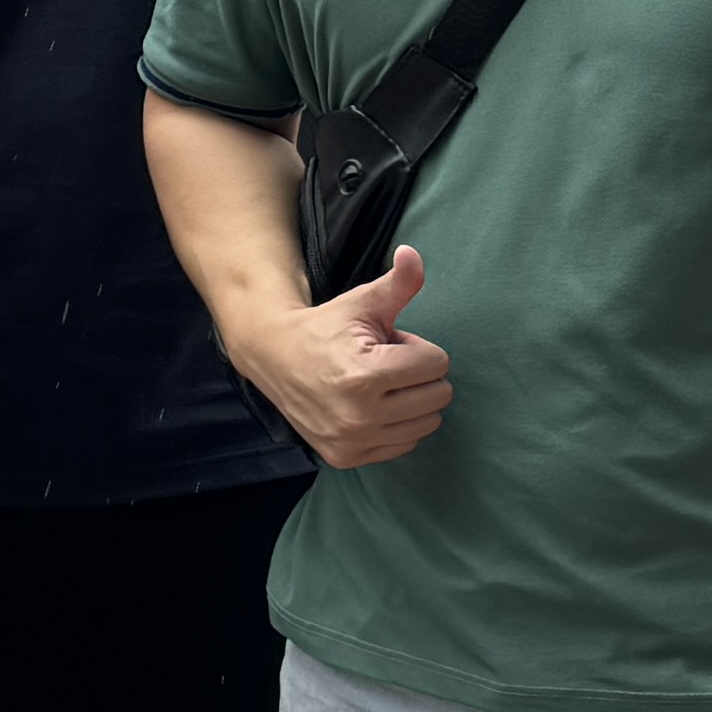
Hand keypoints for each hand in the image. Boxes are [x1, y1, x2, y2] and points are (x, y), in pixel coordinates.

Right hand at [233, 242, 453, 469]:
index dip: (415, 348)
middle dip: (416, 375)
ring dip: (409, 401)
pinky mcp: (346, 457)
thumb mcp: (361, 302)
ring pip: (427, 423)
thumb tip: (413, 254)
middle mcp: (360, 415)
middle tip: (382, 365)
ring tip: (376, 386)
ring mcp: (352, 440)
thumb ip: (397, 284)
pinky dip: (397, 425)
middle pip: (438, 395)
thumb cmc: (325, 328)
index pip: (437, 364)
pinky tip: (370, 407)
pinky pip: (405, 445)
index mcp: (366, 375)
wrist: (273, 357)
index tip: (385, 345)